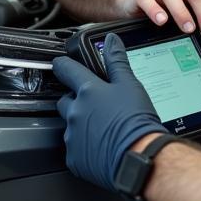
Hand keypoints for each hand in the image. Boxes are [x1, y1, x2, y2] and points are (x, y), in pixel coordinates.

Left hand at [52, 33, 165, 190]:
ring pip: (71, 125)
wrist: (139, 157)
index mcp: (88, 91)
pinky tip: (101, 145)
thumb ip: (117, 61)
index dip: (63, 64)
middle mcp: (75, 112)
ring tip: (103, 127)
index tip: (60, 63)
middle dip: (76, 100)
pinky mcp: (75, 158)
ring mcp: (73, 136)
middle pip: (66, 100)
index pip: (67, 70)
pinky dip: (85, 146)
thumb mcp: (130, 84)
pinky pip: (75, 148)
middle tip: (96, 104)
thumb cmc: (136, 121)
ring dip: (82, 124)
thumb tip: (111, 41)